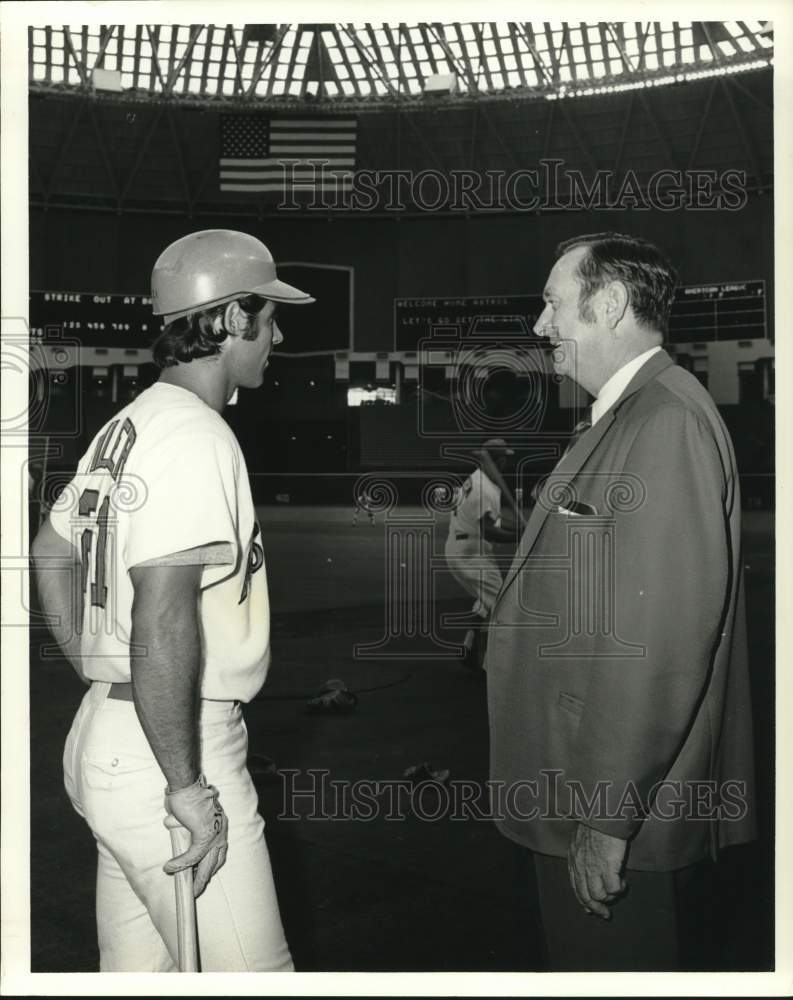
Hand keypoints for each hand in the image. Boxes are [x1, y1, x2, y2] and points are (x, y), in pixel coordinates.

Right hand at [164, 775, 228, 896]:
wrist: (186, 785)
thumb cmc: (186, 795)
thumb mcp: (188, 815)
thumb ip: (184, 825)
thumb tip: (173, 826)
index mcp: (220, 824)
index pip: (219, 850)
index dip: (212, 864)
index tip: (204, 874)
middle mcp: (221, 830)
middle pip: (215, 860)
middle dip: (206, 876)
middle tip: (198, 889)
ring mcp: (214, 833)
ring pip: (206, 863)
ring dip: (197, 877)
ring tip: (190, 889)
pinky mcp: (203, 835)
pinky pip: (192, 856)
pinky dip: (180, 864)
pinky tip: (169, 868)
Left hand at [567, 823, 627, 918]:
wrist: (602, 814)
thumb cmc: (595, 821)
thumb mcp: (581, 836)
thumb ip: (582, 850)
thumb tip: (585, 859)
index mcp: (574, 857)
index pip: (576, 885)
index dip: (582, 899)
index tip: (589, 908)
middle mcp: (581, 865)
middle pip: (585, 895)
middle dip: (595, 908)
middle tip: (605, 914)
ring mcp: (593, 868)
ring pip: (598, 896)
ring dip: (608, 898)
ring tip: (616, 892)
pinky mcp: (608, 868)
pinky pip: (613, 889)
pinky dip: (618, 890)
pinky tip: (623, 882)